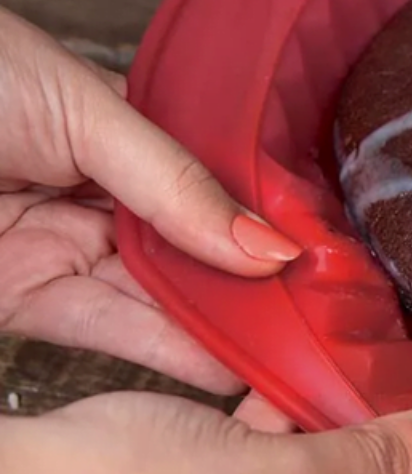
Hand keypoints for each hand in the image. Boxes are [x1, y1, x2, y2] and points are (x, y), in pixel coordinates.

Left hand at [0, 5, 301, 392]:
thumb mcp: (81, 110)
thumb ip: (175, 182)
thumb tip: (266, 242)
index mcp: (120, 137)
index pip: (213, 185)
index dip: (265, 219)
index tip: (320, 253)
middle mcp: (99, 197)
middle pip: (193, 250)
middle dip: (254, 283)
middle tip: (320, 313)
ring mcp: (62, 249)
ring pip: (159, 296)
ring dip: (221, 324)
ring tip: (288, 344)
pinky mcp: (23, 298)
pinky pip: (107, 329)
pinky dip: (166, 350)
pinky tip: (225, 362)